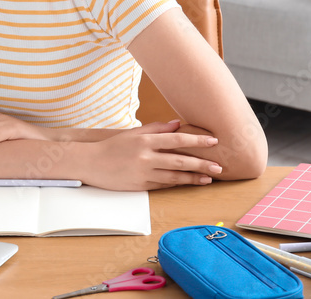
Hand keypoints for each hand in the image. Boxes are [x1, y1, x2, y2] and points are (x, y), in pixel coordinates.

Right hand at [82, 122, 222, 190]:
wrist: (90, 163)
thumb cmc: (113, 147)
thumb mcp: (133, 133)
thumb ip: (156, 128)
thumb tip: (177, 124)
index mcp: (145, 140)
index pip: (177, 139)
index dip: (197, 140)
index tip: (214, 141)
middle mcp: (146, 156)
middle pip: (180, 159)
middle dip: (202, 163)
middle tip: (219, 166)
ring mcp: (143, 172)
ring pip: (175, 175)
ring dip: (194, 177)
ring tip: (209, 178)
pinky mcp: (140, 185)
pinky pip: (164, 184)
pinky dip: (178, 183)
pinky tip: (189, 182)